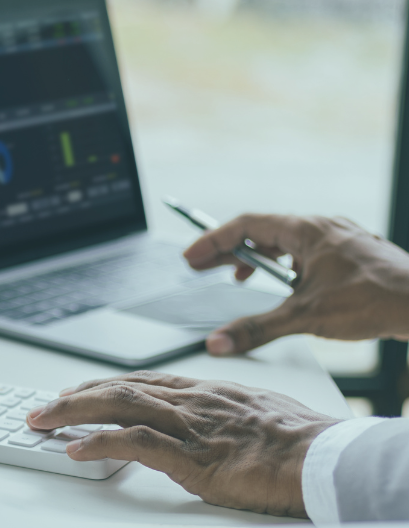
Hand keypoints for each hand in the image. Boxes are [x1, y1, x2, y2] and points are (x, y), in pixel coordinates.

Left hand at [27, 371, 339, 517]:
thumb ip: (218, 413)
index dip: (100, 386)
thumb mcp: (250, 413)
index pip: (138, 382)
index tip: (74, 392)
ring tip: (43, 422)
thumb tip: (202, 424)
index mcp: (203, 390)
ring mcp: (187, 426)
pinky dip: (100, 443)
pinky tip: (76, 449)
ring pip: (117, 407)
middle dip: (74, 398)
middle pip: (118, 389)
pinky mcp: (191, 456)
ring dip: (73, 414)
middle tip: (42, 408)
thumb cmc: (296, 439)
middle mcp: (188, 401)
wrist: (322, 456)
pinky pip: (135, 443)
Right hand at [183, 214, 408, 354]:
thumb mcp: (304, 316)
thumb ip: (256, 329)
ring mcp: (341, 240)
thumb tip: (218, 343)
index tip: (192, 257)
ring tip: (240, 278)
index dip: (214, 241)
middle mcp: (324, 228)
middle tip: (203, 266)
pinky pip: (308, 252)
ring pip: (288, 242)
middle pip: (264, 231)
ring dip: (259, 258)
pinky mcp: (354, 255)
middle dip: (230, 250)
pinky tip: (286, 286)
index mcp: (307, 230)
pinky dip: (286, 265)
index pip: (247, 225)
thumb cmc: (375, 300)